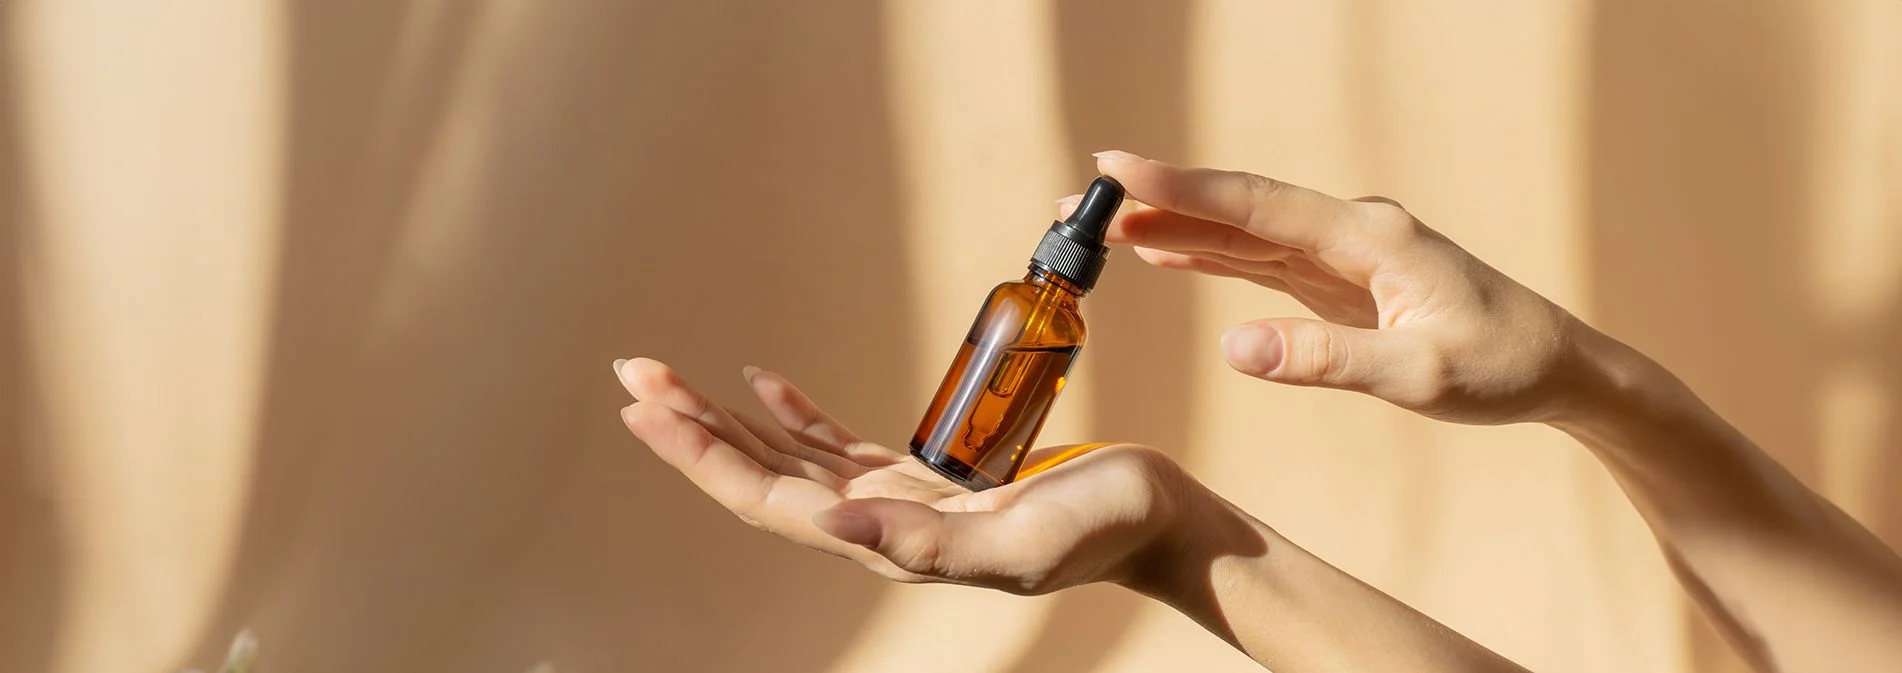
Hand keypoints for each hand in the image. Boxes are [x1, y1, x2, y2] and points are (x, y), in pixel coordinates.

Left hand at [612, 357, 1189, 594]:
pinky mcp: (922, 474)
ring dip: (727, 418)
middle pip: (760, 475)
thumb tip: (828, 524)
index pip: (768, 501)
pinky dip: (794, 411)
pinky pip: (837, 442)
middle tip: (635, 372)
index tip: (650, 409)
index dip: (703, 458)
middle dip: (692, 428)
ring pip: (787, 457)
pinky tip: (764, 383)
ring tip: (668, 376)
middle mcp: (876, 524)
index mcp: (888, 543)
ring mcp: (895, 498)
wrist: (1154, 522)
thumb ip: (926, 540)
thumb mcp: (1021, 539)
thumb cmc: (1102, 529)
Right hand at [1074, 150, 1593, 424]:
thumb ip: (1327, 359)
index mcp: (1367, 238)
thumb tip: (1235, 346)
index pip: (1255, 205)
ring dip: (1172, 223)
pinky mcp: (1339, 276)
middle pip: (1235, 206)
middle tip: (1080, 203)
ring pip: (1241, 228)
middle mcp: (1348, 230)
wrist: (1556, 366)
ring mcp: (1342, 250)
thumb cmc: (1500, 368)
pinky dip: (1206, 248)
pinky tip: (1163, 248)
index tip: (1116, 168)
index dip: (1181, 186)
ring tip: (1101, 225)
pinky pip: (1258, 254)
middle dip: (1156, 199)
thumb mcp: (1419, 377)